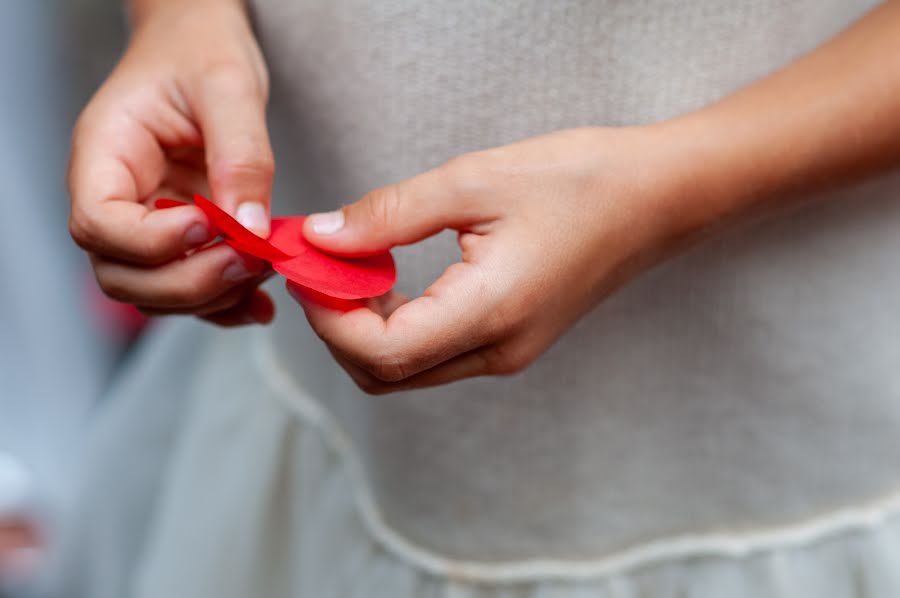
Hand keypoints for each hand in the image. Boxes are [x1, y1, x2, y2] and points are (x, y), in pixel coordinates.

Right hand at [68, 0, 275, 325]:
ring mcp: (145, 222)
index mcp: (104, 154)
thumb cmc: (201, 51)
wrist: (203, 45)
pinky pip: (189, 287)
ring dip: (210, 297)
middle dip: (188, 281)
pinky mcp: (179, 237)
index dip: (152, 242)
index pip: (99, 223)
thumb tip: (251, 227)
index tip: (210, 226)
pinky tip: (260, 302)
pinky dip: (223, 304)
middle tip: (251, 261)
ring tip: (264, 268)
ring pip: (154, 291)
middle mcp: (116, 197)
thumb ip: (240, 155)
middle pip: (122, 274)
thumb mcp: (228, 87)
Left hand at [290, 127, 693, 392]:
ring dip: (362, 328)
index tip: (305, 264)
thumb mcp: (475, 181)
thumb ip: (390, 214)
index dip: (327, 315)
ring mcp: (506, 353)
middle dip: (336, 326)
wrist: (656, 198)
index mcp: (491, 313)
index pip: (381, 351)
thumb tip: (322, 236)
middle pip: (384, 374)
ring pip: (406, 370)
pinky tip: (387, 277)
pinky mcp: (510, 342)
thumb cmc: (579, 179)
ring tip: (349, 265)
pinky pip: (434, 354)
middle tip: (318, 264)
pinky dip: (395, 325)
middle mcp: (498, 350)